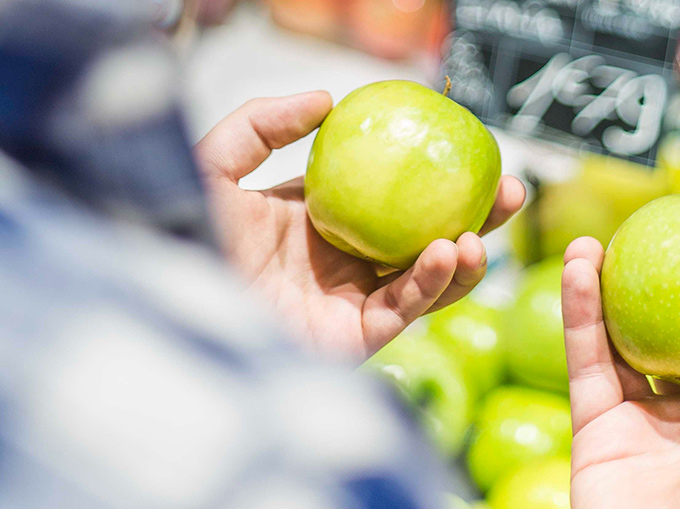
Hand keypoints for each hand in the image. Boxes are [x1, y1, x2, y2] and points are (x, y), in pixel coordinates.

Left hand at [194, 91, 523, 359]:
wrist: (171, 300)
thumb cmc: (181, 234)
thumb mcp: (216, 163)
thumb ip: (264, 123)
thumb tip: (326, 98)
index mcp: (319, 220)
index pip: (390, 195)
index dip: (432, 175)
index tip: (467, 147)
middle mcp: (342, 262)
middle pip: (424, 237)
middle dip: (473, 217)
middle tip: (509, 189)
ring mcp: (350, 301)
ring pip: (427, 279)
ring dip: (465, 257)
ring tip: (482, 230)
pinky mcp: (352, 338)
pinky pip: (405, 308)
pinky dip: (432, 282)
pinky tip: (447, 252)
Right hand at [562, 237, 679, 508]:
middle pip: (670, 331)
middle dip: (651, 283)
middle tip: (640, 236)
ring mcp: (643, 421)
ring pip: (618, 341)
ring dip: (601, 289)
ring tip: (590, 243)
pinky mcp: (595, 428)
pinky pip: (585, 361)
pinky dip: (577, 314)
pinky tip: (578, 270)